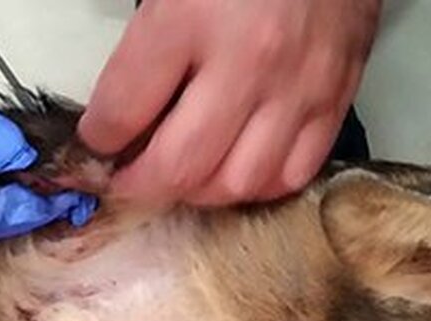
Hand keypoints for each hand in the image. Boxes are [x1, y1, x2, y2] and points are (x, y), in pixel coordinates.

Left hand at [79, 0, 380, 206]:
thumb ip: (147, 43)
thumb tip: (121, 111)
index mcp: (191, 17)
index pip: (124, 110)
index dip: (97, 141)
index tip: (94, 144)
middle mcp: (247, 62)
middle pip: (180, 165)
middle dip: (140, 183)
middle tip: (128, 177)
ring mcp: (297, 88)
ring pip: (237, 183)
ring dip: (200, 192)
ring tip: (183, 175)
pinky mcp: (336, 100)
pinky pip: (292, 174)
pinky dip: (257, 185)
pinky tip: (238, 168)